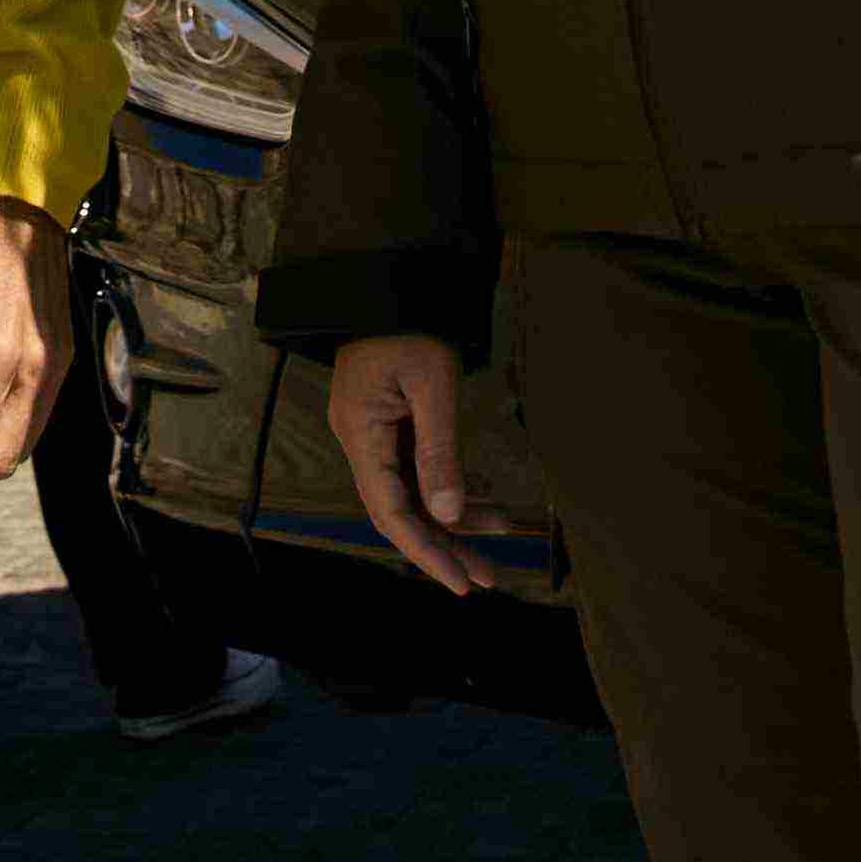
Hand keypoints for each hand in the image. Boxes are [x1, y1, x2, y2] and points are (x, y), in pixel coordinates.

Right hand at [332, 331, 486, 598]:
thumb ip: (439, 451)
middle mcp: (360, 439)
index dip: (426, 552)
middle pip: (401, 510)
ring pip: (412, 492)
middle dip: (445, 544)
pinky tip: (483, 498)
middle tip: (488, 578)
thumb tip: (448, 515)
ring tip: (500, 533)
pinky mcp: (388, 421)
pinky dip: (448, 485)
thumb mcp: (432, 384)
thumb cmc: (408, 321)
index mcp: (361, 433)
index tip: (461, 582)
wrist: (389, 279)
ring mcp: (373, 431)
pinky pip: (416, 468)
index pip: (390, 512)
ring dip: (453, 516)